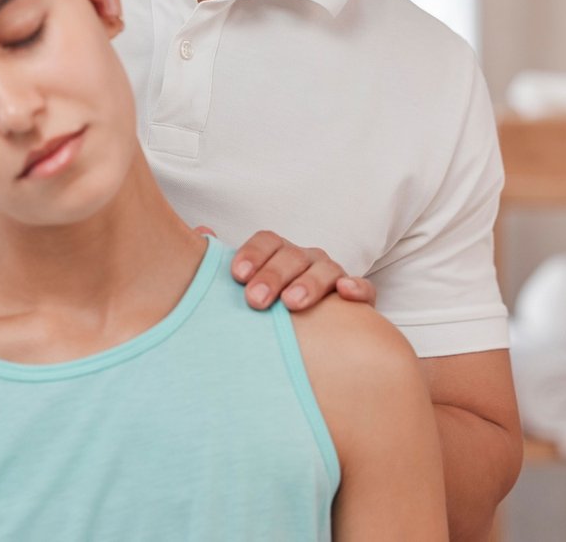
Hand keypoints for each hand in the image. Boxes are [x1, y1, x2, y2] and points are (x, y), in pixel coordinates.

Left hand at [195, 227, 375, 310]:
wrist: (314, 332)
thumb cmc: (270, 304)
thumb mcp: (247, 285)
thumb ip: (222, 263)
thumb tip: (201, 231)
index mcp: (279, 253)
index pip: (267, 241)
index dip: (252, 255)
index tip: (236, 276)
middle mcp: (306, 259)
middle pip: (291, 256)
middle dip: (272, 276)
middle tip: (255, 300)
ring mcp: (333, 275)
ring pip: (325, 269)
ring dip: (309, 283)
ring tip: (292, 303)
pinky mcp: (359, 298)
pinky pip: (364, 289)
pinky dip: (357, 288)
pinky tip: (345, 294)